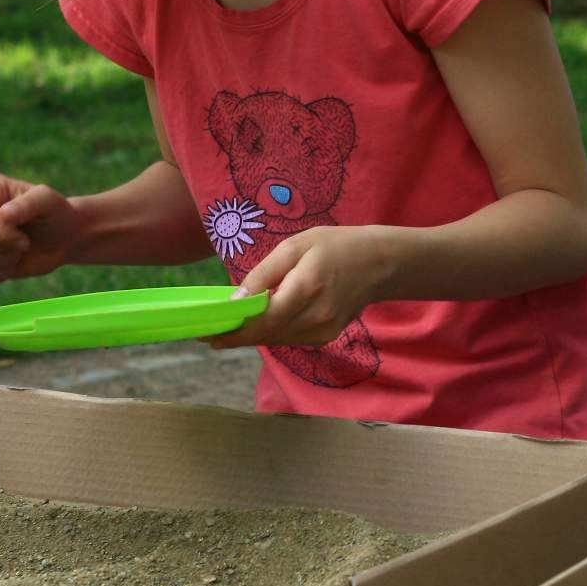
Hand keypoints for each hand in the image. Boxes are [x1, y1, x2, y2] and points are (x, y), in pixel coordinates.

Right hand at [0, 172, 84, 283]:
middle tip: (26, 241)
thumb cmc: (55, 214)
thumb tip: (3, 214)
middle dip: (7, 247)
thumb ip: (29, 204)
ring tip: (21, 247)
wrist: (61, 238)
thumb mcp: (49, 202)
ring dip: (7, 260)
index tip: (25, 238)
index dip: (3, 234)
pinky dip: (3, 273)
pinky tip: (14, 260)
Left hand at [205, 226, 389, 349]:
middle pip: (265, 335)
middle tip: (211, 329)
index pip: (261, 322)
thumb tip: (234, 300)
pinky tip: (265, 319)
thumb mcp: (295, 246)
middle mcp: (315, 318)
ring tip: (234, 323)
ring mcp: (322, 331)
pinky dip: (273, 330)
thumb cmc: (336, 246)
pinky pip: (289, 337)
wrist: (380, 263)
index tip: (206, 335)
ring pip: (276, 339)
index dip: (232, 333)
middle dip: (237, 334)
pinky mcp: (325, 337)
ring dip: (253, 333)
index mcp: (305, 289)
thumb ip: (263, 274)